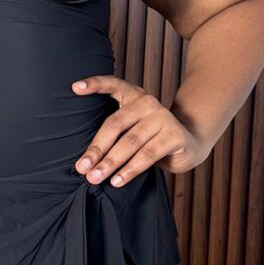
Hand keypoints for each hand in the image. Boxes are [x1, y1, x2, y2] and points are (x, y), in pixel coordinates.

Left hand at [70, 75, 208, 186]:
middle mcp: (147, 102)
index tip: (75, 88)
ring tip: (95, 177)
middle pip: (115, 124)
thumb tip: (84, 159)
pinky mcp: (174, 135)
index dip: (94, 84)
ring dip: (111, 163)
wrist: (188, 144)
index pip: (112, 84)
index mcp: (133, 95)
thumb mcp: (131, 127)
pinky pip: (148, 155)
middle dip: (96, 148)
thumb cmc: (150, 137)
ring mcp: (163, 117)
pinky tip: (118, 180)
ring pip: (130, 142)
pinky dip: (130, 170)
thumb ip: (113, 132)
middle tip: (82, 167)